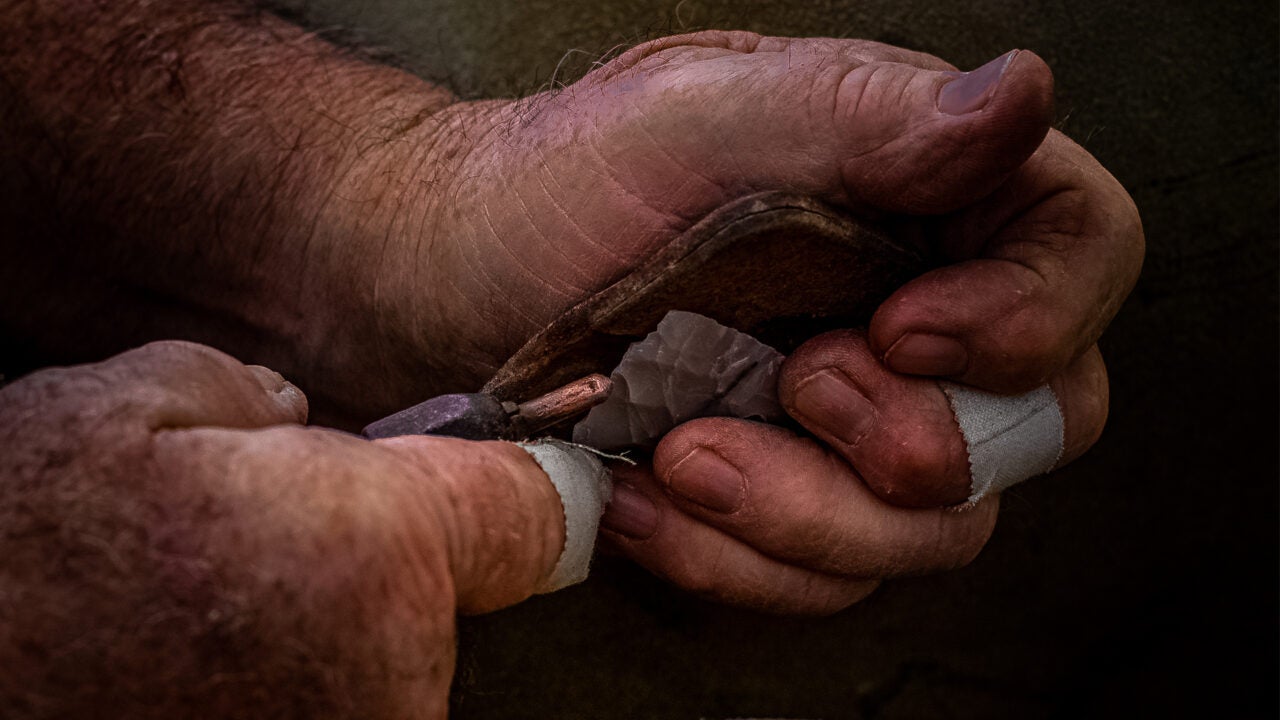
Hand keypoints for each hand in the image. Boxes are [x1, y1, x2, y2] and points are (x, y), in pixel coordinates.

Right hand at [0, 342, 568, 717]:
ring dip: (333, 632)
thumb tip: (291, 417)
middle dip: (385, 560)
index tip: (530, 481)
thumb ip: (252, 395)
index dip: (528, 480)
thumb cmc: (18, 553)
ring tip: (215, 616)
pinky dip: (299, 684)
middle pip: (451, 592)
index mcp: (373, 549)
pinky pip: (350, 705)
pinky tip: (205, 662)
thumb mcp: (123, 408)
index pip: (530, 511)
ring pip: (395, 661)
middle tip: (273, 548)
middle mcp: (394, 675)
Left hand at [402, 32, 1135, 612]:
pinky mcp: (781, 490)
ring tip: (682, 456)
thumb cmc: (550, 184)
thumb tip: (1017, 95)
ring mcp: (845, 413)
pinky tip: (647, 503)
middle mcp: (905, 303)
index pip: (1077, 249)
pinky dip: (738, 560)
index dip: (1031, 316)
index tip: (901, 336)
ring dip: (807, 517)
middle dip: (902, 444)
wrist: (439, 282)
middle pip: (1025, 425)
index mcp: (917, 188)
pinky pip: (820, 574)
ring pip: (924, 527)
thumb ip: (859, 114)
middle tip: (792, 390)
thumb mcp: (693, 120)